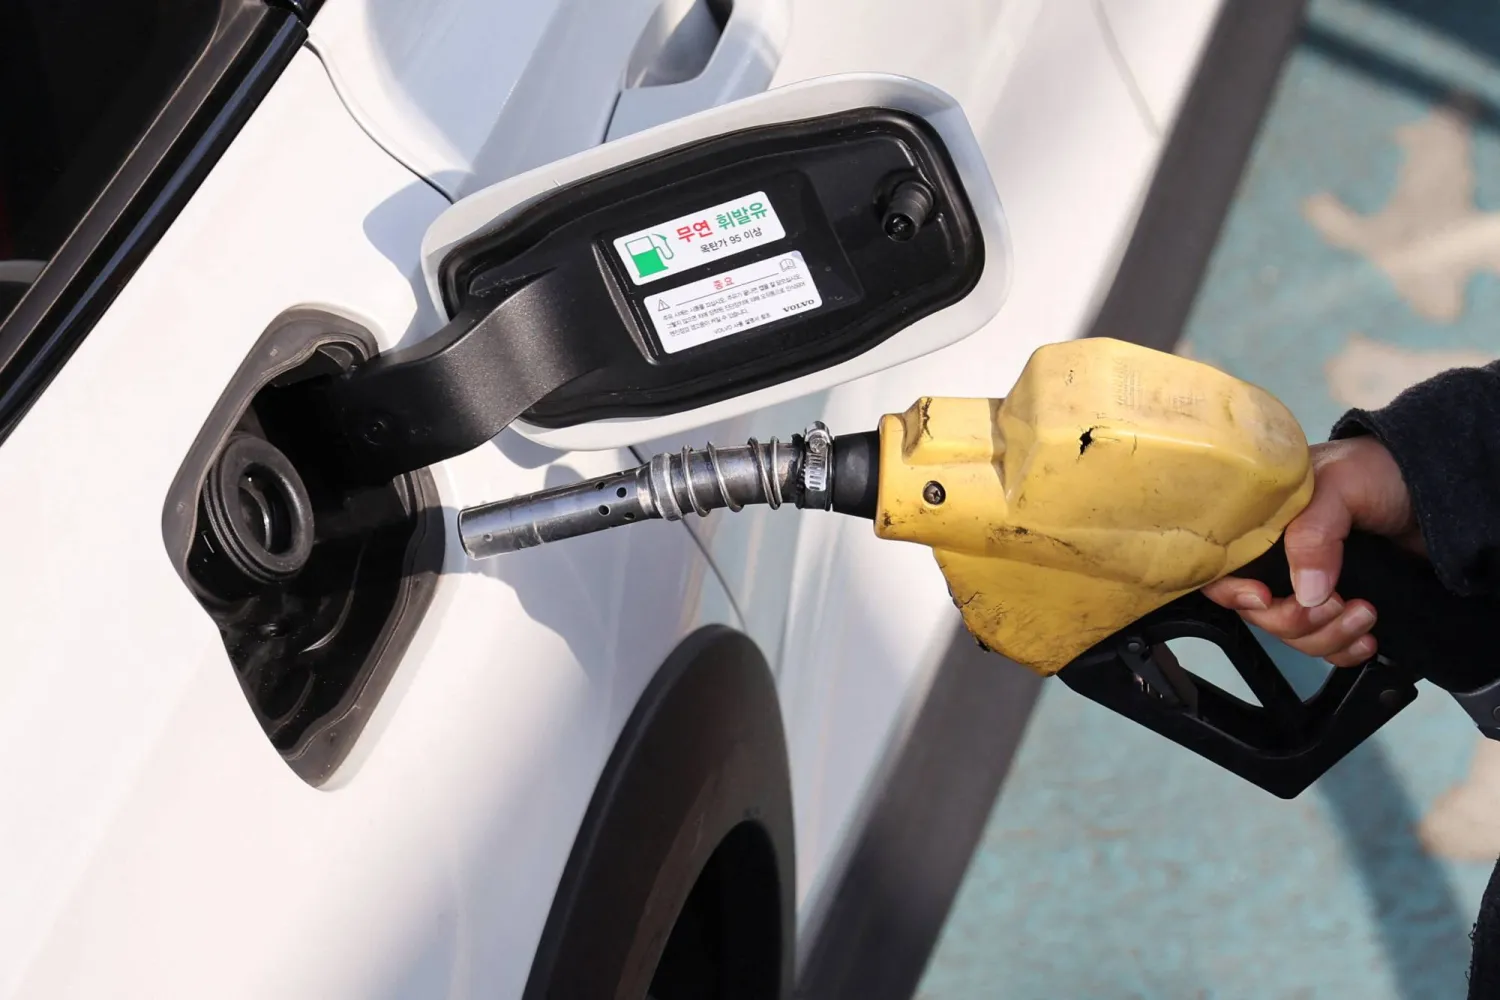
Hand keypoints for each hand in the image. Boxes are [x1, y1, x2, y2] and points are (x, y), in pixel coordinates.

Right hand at [1203, 436, 1420, 666]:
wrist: (1441, 487)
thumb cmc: (1382, 470)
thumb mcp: (1341, 485)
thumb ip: (1314, 534)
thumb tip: (1306, 594)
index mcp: (1263, 525)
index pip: (1224, 570)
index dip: (1234, 592)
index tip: (1264, 597)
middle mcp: (1280, 557)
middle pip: (1260, 613)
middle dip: (1296, 620)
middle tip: (1337, 603)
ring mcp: (1312, 584)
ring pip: (1295, 634)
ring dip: (1328, 636)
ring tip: (1365, 614)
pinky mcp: (1344, 604)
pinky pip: (1328, 645)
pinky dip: (1344, 650)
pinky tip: (1367, 639)